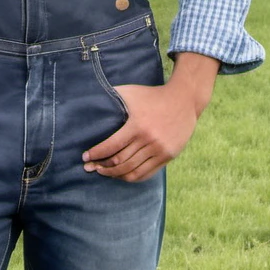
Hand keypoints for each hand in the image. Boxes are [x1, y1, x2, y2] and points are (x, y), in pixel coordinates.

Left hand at [81, 82, 197, 180]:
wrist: (184, 100)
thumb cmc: (152, 95)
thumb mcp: (131, 92)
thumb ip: (112, 96)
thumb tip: (90, 98)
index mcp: (137, 125)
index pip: (112, 146)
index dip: (96, 154)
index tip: (85, 157)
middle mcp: (149, 140)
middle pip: (120, 162)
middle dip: (102, 167)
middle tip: (89, 168)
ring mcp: (160, 150)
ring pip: (132, 171)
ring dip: (115, 175)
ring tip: (103, 173)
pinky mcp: (168, 156)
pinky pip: (147, 173)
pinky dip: (132, 177)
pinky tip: (121, 175)